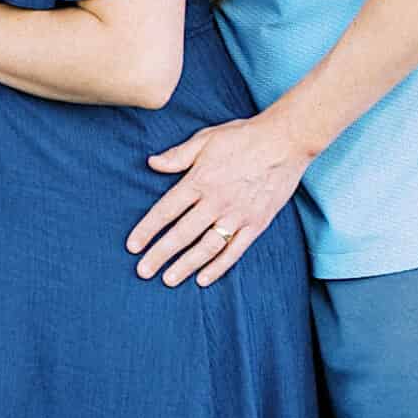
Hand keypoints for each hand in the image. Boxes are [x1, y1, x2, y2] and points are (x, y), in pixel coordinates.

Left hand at [128, 108, 312, 285]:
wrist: (285, 141)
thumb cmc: (243, 137)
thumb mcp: (205, 139)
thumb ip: (178, 156)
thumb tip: (151, 163)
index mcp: (199, 181)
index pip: (165, 211)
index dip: (147, 230)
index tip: (132, 246)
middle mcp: (216, 202)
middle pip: (182, 234)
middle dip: (160, 255)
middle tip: (143, 271)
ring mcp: (237, 215)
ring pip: (206, 247)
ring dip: (186, 265)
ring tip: (168, 280)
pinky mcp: (257, 224)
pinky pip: (235, 250)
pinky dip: (219, 267)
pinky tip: (203, 279)